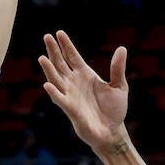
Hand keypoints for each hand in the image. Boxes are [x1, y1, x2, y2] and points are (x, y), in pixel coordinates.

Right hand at [38, 29, 129, 152]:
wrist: (112, 131)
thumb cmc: (114, 109)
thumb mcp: (119, 86)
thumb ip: (117, 68)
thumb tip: (122, 48)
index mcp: (85, 74)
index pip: (72, 56)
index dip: (66, 45)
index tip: (59, 33)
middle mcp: (74, 82)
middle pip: (60, 63)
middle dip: (53, 51)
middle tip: (46, 36)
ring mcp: (70, 95)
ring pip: (56, 79)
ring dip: (49, 69)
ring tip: (42, 58)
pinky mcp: (71, 109)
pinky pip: (60, 99)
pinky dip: (54, 92)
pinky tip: (48, 84)